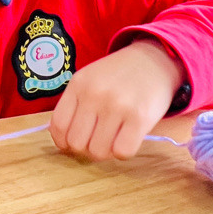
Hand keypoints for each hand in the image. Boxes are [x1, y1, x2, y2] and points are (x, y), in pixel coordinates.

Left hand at [49, 39, 184, 160]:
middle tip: (97, 140)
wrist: (154, 60)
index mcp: (78, 84)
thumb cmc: (118, 75)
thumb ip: (75, 105)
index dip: (63, 142)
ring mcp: (117, 106)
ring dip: (106, 151)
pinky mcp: (139, 118)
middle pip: (77, 143)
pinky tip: (128, 138)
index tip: (72, 143)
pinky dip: (124, 152)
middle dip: (85, 148)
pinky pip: (122, 152)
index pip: (58, 125)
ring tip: (113, 137)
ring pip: (99, 152)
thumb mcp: (90, 79)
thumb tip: (63, 141)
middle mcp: (94, 94)